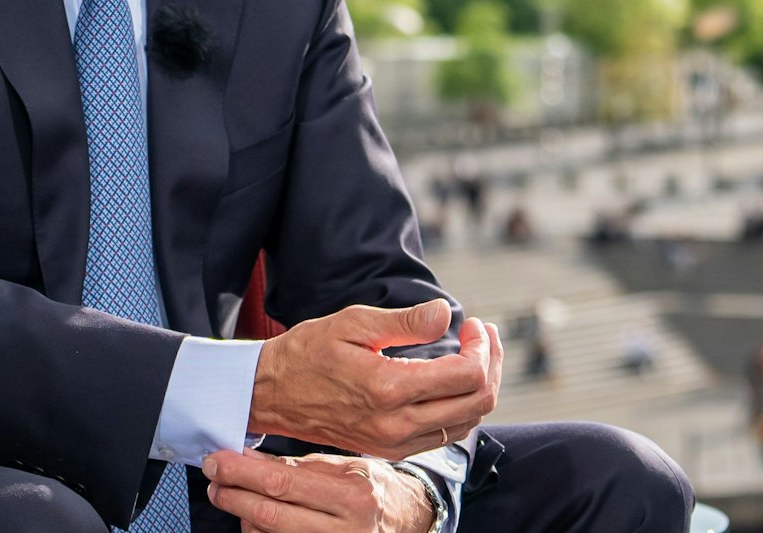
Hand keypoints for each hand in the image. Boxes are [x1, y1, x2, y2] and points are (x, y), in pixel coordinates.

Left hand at [203, 449, 432, 532]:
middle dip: (233, 496)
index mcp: (352, 497)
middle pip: (270, 516)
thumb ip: (296, 466)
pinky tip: (254, 521)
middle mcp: (345, 531)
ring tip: (236, 497)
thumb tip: (247, 458)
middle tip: (214, 480)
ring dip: (242, 518)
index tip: (218, 462)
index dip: (242, 473)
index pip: (283, 483)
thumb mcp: (342, 469)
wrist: (407, 521)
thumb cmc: (372, 490)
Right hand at [248, 300, 501, 459]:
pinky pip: (444, 434)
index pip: (466, 375)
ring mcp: (395, 442)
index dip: (482, 346)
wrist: (271, 394)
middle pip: (477, 402)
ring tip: (474, 353)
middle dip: (491, 364)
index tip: (472, 324)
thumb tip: (446, 313)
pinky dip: (461, 407)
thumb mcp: (353, 324)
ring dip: (480, 387)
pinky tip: (453, 380)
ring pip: (466, 422)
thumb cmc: (308, 352)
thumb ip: (405, 322)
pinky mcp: (390, 449)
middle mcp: (397, 424)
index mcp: (389, 389)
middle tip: (482, 335)